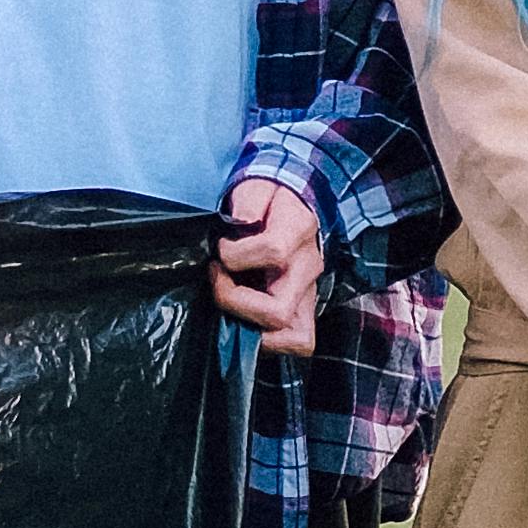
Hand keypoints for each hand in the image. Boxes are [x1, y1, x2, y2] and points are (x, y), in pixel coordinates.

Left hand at [216, 171, 323, 358]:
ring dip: (254, 330)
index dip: (235, 255)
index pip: (273, 252)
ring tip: (232, 304)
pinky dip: (268, 340)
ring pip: (295, 337)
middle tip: (217, 281)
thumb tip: (242, 221)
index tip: (220, 249)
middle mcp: (309, 266)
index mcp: (299, 230)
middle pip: (279, 311)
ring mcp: (309, 292)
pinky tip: (244, 317)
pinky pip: (297, 341)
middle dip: (235, 302)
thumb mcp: (256, 186)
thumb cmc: (269, 200)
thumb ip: (249, 200)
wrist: (293, 206)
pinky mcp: (304, 309)